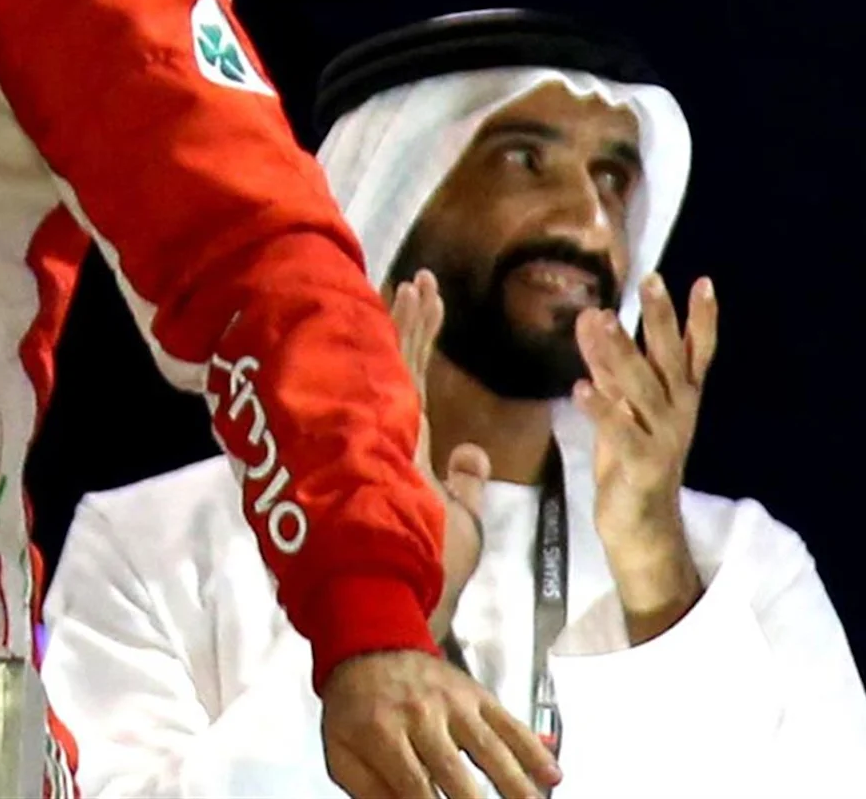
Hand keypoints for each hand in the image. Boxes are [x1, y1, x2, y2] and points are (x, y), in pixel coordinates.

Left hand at [320, 647, 559, 798]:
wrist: (369, 648)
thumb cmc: (356, 705)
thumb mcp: (340, 748)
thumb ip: (367, 789)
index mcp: (381, 732)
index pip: (414, 786)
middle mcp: (420, 716)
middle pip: (457, 774)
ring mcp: (453, 704)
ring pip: (492, 751)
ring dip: (516, 786)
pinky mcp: (477, 695)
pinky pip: (511, 724)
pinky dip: (535, 751)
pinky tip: (551, 776)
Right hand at [392, 272, 491, 639]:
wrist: (401, 587)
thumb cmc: (429, 562)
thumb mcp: (462, 519)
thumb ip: (463, 482)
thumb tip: (475, 453)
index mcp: (407, 446)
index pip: (413, 383)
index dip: (420, 342)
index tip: (426, 305)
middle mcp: (393, 430)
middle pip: (403, 364)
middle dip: (411, 322)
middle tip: (421, 280)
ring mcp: (390, 426)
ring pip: (401, 360)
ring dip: (412, 319)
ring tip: (421, 281)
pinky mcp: (395, 425)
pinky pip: (403, 370)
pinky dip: (410, 335)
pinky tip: (411, 303)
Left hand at [576, 273, 715, 642]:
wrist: (641, 526)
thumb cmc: (630, 460)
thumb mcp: (623, 408)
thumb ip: (609, 366)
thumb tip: (592, 318)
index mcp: (679, 399)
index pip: (696, 353)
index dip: (700, 319)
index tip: (702, 280)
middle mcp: (677, 414)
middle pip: (670, 360)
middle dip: (661, 320)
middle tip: (652, 280)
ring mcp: (662, 440)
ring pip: (642, 390)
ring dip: (620, 354)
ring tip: (598, 320)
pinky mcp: (637, 466)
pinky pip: (619, 433)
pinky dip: (601, 410)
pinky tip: (580, 387)